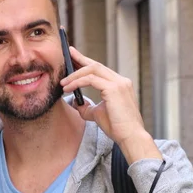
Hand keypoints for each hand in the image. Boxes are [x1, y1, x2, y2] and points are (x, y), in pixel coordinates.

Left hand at [60, 47, 161, 163]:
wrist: (130, 137)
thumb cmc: (117, 127)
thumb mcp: (98, 114)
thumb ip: (87, 107)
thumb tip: (74, 102)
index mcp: (119, 84)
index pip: (100, 69)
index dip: (86, 62)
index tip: (73, 57)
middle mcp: (121, 81)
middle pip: (96, 65)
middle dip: (80, 59)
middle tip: (67, 55)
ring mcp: (119, 83)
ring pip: (93, 70)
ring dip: (75, 74)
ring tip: (63, 82)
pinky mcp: (114, 89)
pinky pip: (91, 80)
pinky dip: (77, 82)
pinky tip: (68, 88)